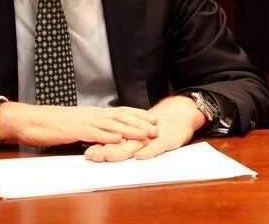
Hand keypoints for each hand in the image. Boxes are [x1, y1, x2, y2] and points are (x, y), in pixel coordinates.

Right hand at [0, 102, 157, 146]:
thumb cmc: (52, 124)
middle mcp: (92, 114)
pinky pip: (93, 133)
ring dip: (130, 128)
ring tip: (144, 132)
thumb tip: (105, 131)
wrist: (32, 120)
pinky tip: (118, 138)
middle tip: (156, 126)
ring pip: (111, 124)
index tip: (152, 117)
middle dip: (140, 121)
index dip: (137, 114)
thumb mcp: (77, 123)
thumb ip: (91, 126)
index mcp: (93, 113)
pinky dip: (107, 135)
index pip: (120, 111)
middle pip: (121, 116)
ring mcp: (84, 121)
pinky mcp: (74, 130)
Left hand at [85, 95, 204, 161]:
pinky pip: (156, 147)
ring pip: (135, 145)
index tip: (88, 153)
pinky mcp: (166, 140)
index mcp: (133, 135)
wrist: (181, 112)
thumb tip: (106, 150)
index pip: (114, 141)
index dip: (100, 146)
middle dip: (105, 149)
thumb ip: (128, 143)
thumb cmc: (160, 126)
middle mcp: (140, 136)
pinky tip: (140, 156)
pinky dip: (148, 151)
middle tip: (92, 154)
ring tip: (108, 156)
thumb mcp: (144, 135)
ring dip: (121, 150)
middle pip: (120, 143)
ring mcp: (152, 138)